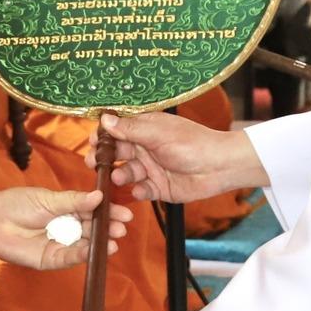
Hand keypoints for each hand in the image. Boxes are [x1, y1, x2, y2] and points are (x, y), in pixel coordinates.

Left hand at [0, 186, 128, 269]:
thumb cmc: (18, 204)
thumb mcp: (49, 199)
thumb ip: (74, 201)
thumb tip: (98, 197)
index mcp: (69, 209)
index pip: (94, 212)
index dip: (110, 213)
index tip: (126, 214)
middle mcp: (68, 228)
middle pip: (93, 230)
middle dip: (108, 230)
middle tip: (121, 228)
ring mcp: (61, 244)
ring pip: (85, 245)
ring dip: (100, 245)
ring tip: (113, 242)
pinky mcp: (51, 259)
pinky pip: (70, 258)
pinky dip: (83, 255)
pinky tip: (94, 251)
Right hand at [98, 112, 263, 203]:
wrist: (218, 167)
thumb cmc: (192, 143)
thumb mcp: (157, 133)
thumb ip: (130, 129)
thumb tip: (105, 119)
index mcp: (146, 129)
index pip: (118, 130)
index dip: (104, 136)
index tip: (92, 141)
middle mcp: (146, 148)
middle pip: (117, 153)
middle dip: (104, 158)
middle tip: (93, 163)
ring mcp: (152, 168)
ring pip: (127, 172)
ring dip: (121, 175)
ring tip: (119, 177)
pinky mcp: (158, 187)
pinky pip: (141, 190)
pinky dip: (138, 191)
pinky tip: (141, 190)